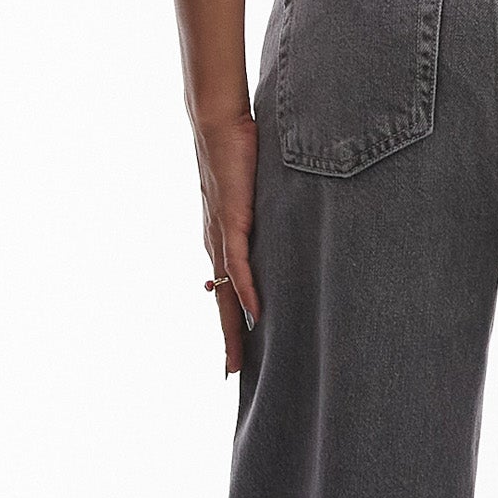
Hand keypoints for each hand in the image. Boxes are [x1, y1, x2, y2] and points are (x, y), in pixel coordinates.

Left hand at [195, 110, 259, 374]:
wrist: (218, 123)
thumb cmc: (239, 151)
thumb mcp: (254, 193)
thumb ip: (261, 217)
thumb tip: (281, 234)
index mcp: (222, 239)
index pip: (227, 290)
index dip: (231, 323)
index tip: (237, 353)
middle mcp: (217, 243)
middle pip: (222, 303)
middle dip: (228, 340)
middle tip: (232, 374)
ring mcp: (221, 234)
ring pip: (227, 293)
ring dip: (232, 328)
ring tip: (237, 359)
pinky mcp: (230, 221)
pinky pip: (238, 265)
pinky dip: (246, 291)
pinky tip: (255, 314)